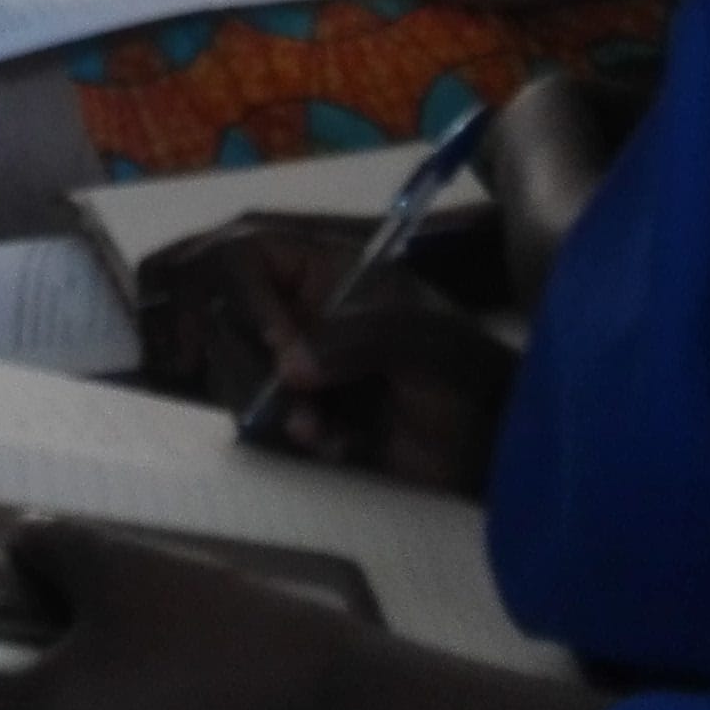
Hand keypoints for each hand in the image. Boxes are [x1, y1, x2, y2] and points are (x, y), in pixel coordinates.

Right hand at [166, 222, 519, 498]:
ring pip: (229, 370)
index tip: (277, 347)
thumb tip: (286, 369)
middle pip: (222, 316)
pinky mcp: (290, 413)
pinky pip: (252, 418)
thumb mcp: (418, 342)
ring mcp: (288, 362)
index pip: (246, 254)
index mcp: (323, 268)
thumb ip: (352, 339)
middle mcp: (294, 308)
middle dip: (249, 365)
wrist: (487, 455)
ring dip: (265, 406)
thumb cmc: (463, 377)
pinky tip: (331, 445)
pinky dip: (281, 437)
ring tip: (319, 431)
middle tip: (294, 405)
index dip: (245, 295)